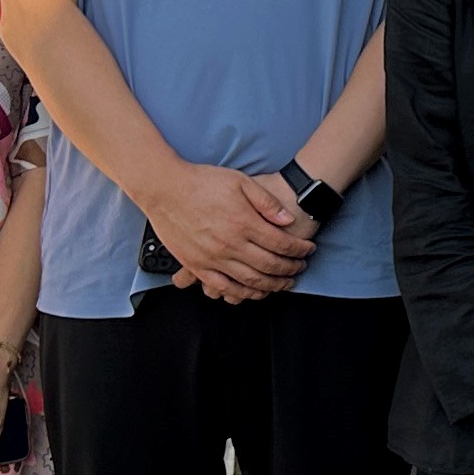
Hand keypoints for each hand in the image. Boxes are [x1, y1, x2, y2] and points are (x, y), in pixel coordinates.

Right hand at [146, 161, 316, 302]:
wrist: (165, 188)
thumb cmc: (202, 181)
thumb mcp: (241, 182)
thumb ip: (267, 202)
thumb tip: (287, 220)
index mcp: (243, 222)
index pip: (282, 244)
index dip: (299, 250)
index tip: (308, 250)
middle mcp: (230, 244)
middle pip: (270, 265)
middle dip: (291, 269)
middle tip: (300, 268)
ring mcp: (213, 258)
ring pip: (250, 281)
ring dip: (272, 285)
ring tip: (284, 283)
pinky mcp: (197, 265)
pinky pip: (223, 287)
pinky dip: (242, 293)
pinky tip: (254, 292)